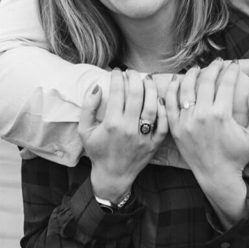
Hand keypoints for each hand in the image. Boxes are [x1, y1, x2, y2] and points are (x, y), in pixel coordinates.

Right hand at [78, 69, 167, 201]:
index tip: (116, 71)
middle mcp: (129, 129)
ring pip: (152, 106)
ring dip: (150, 89)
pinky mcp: (154, 144)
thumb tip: (97, 87)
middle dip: (134, 78)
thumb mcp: (85, 131)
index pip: (117, 92)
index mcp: (111, 124)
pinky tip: (159, 98)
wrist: (113, 176)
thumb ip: (88, 108)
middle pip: (136, 95)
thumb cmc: (98, 151)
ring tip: (147, 79)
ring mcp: (143, 137)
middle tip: (132, 72)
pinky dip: (163, 110)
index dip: (117, 77)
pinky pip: (163, 124)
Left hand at [165, 61, 248, 225]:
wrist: (217, 176)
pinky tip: (178, 81)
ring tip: (198, 68)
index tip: (234, 65)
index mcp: (222, 115)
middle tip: (218, 63)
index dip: (232, 70)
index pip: (226, 83)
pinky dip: (172, 89)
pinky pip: (170, 103)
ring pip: (186, 88)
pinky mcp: (175, 127)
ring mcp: (186, 121)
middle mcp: (202, 115)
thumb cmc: (238, 156)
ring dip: (192, 74)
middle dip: (214, 68)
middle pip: (206, 81)